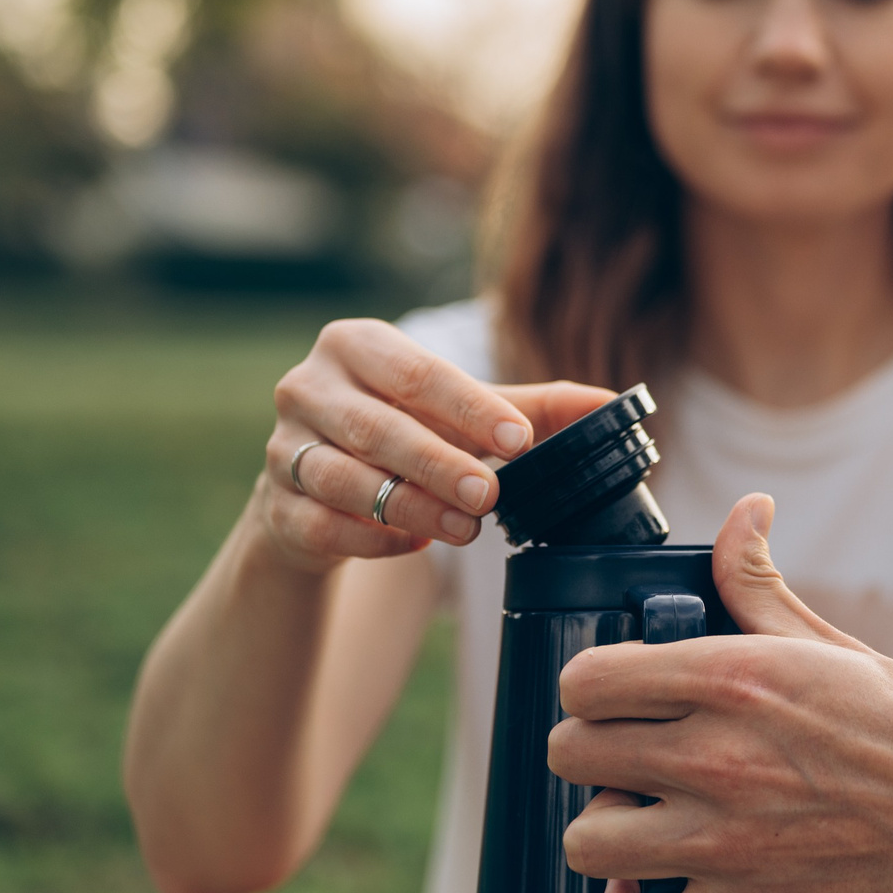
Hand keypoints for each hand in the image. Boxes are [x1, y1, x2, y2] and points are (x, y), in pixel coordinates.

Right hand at [256, 319, 612, 572]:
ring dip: (410, 507)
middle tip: (491, 495)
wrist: (319, 485)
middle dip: (439, 464)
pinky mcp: (276, 506)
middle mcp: (307, 388)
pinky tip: (413, 545)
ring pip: (345, 480)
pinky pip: (323, 526)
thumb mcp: (462, 413)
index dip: (468, 408)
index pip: (414, 372)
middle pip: (377, 427)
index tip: (519, 440)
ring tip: (465, 528)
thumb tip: (616, 405)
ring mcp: (284, 449)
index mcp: (355, 346)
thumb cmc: (404, 430)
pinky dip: (372, 539)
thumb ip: (532, 407)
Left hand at [551, 495, 892, 892]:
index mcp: (735, 678)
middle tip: (632, 752)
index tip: (619, 694)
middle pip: (570, 753)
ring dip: (603, 828)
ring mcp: (728, 841)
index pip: (586, 679)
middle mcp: (718, 757)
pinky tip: (640, 891)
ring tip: (641, 814)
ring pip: (587, 841)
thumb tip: (745, 512)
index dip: (591, 685)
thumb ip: (760, 584)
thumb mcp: (831, 643)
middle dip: (591, 748)